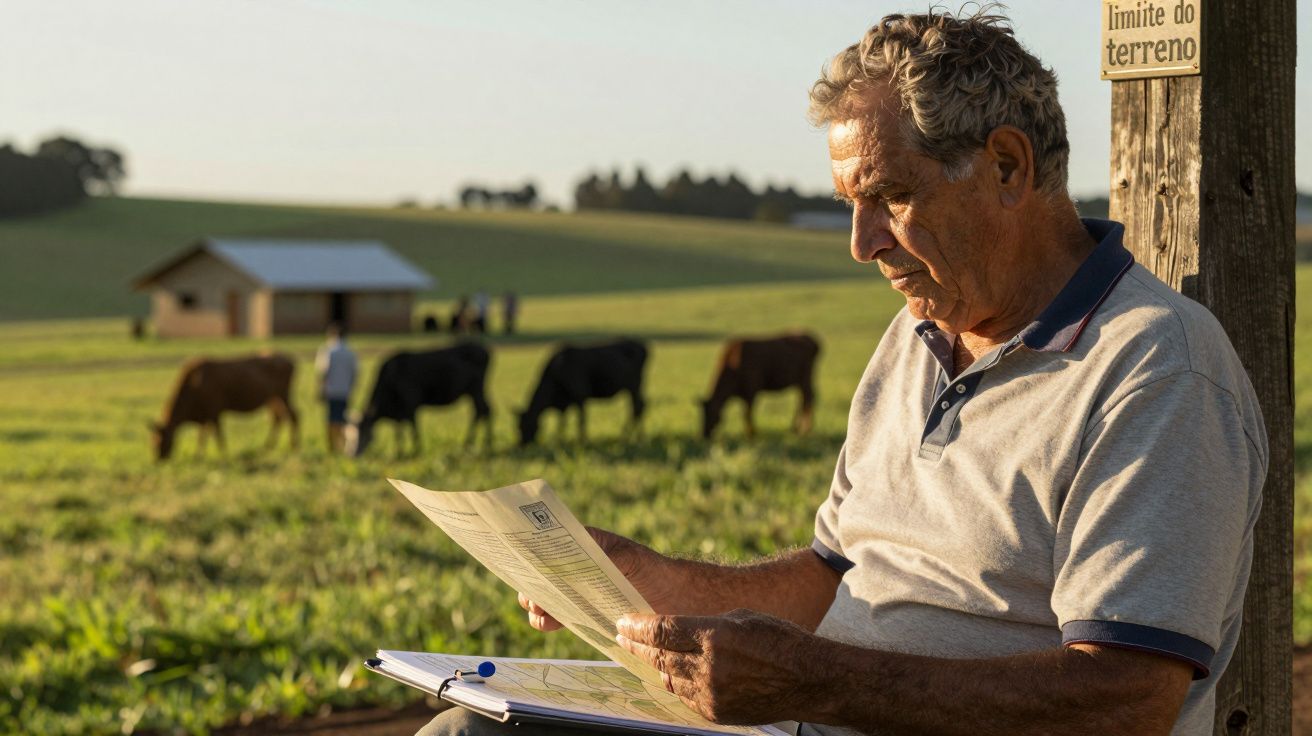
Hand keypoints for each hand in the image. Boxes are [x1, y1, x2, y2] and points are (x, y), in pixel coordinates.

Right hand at [518, 527, 677, 631]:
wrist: (673, 599)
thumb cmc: (651, 570)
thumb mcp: (627, 559)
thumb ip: (601, 559)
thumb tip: (570, 564)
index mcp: (583, 545)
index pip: (549, 543)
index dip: (533, 551)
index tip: (522, 560)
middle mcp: (574, 567)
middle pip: (541, 573)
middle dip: (532, 582)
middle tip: (532, 593)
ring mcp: (576, 592)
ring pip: (544, 597)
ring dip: (536, 603)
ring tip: (539, 610)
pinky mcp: (582, 615)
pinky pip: (557, 617)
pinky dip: (548, 620)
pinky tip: (548, 622)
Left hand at [615, 608, 819, 724]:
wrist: (809, 680)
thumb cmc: (780, 640)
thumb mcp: (741, 618)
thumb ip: (704, 626)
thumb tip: (676, 633)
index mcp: (715, 636)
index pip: (662, 630)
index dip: (637, 627)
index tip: (622, 623)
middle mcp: (709, 667)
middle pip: (659, 655)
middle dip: (636, 645)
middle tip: (621, 637)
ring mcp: (712, 694)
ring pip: (669, 677)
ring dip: (653, 665)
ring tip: (640, 654)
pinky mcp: (716, 712)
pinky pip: (685, 697)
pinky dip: (676, 683)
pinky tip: (669, 674)